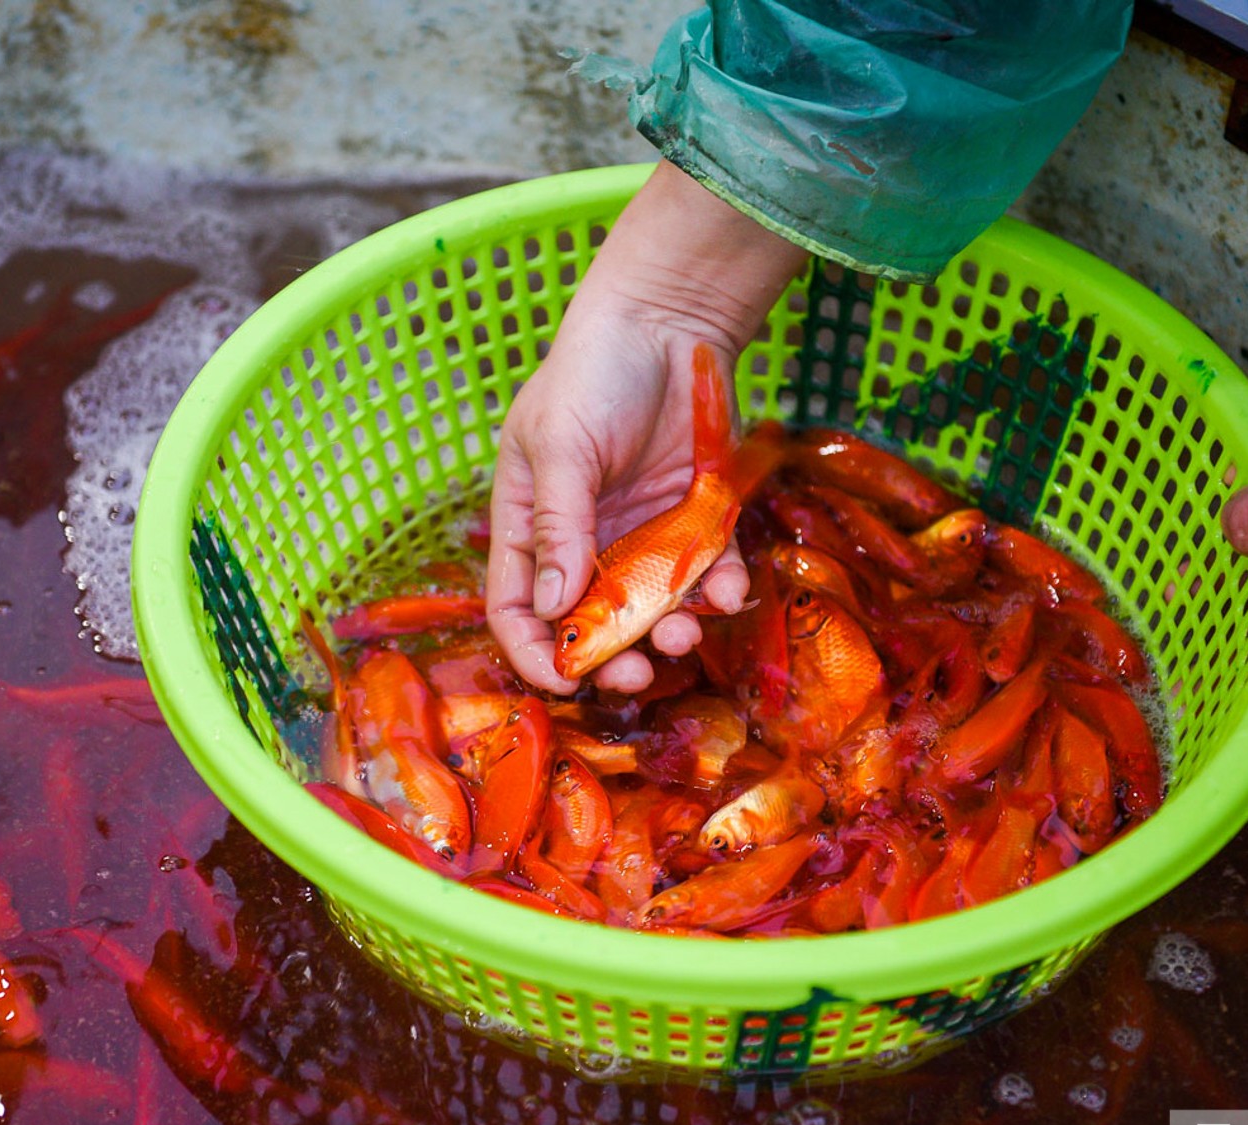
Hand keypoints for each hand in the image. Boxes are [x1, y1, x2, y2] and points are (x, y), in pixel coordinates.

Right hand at [486, 164, 806, 694]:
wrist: (670, 321)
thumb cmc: (593, 372)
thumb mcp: (560, 443)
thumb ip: (558, 525)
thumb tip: (553, 606)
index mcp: (531, 526)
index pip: (519, 608)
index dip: (534, 651)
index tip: (564, 679)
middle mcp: (585, 543)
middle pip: (590, 624)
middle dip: (611, 657)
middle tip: (636, 674)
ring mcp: (642, 536)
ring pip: (652, 610)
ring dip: (667, 632)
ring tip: (684, 633)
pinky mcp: (695, 523)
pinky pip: (707, 574)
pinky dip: (718, 591)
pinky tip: (728, 591)